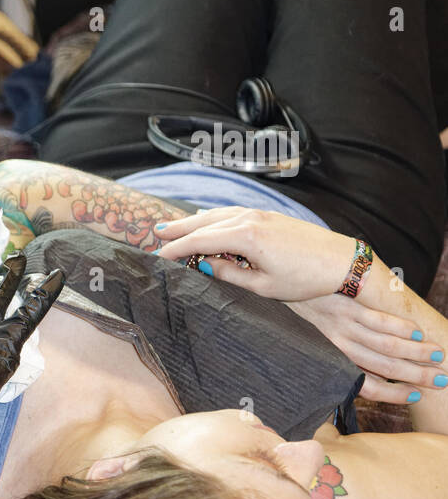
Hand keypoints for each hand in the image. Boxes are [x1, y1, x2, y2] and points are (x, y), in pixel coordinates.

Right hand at [152, 207, 355, 299]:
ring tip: (175, 227)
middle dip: (179, 230)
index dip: (176, 249)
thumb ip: (229, 274)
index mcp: (246, 237)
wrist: (342, 262)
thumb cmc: (306, 278)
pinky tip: (208, 220)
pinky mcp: (269, 215)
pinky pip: (232, 213)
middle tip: (156, 235)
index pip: (200, 241)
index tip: (158, 257)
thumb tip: (204, 266)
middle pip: (204, 222)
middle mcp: (250, 219)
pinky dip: (214, 217)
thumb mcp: (263, 286)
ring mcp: (260, 214)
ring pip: (217, 214)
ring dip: (194, 221)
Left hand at [286, 293, 444, 403]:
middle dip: (417, 376)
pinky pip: (378, 320)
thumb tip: (361, 376)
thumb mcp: (307, 349)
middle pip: (385, 367)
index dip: (393, 394)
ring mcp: (342, 326)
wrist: (274, 290)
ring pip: (387, 345)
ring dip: (417, 353)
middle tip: (443, 380)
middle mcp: (337, 348)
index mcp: (329, 362)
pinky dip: (401, 328)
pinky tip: (417, 333)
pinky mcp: (344, 306)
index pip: (366, 386)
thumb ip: (333, 362)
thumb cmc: (292, 324)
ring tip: (438, 356)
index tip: (417, 395)